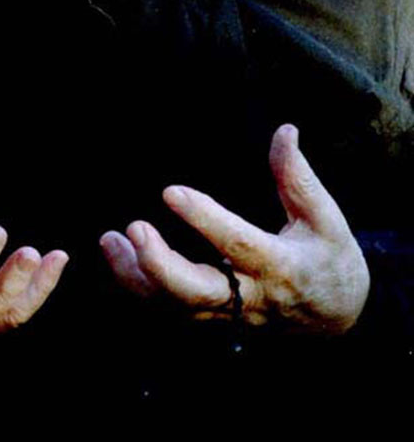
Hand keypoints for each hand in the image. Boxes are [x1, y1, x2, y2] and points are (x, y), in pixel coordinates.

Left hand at [100, 124, 369, 333]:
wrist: (338, 319)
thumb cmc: (331, 259)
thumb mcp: (327, 219)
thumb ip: (298, 177)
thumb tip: (284, 130)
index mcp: (279, 266)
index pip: (237, 244)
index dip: (203, 219)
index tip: (170, 191)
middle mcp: (250, 296)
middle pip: (197, 293)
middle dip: (159, 265)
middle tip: (134, 227)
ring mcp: (228, 314)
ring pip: (174, 307)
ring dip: (137, 276)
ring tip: (110, 239)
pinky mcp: (214, 319)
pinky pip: (169, 310)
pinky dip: (139, 285)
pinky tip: (118, 253)